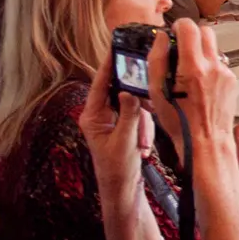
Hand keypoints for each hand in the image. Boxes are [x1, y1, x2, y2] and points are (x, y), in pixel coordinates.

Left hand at [79, 51, 153, 193]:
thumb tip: (130, 92)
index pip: (99, 84)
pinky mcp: (124, 127)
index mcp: (92, 116)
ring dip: (142, 124)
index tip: (116, 48)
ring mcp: (112, 121)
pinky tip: (142, 148)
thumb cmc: (117, 169)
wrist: (122, 190)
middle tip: (146, 111)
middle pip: (121, 93)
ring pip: (133, 106)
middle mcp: (100, 115)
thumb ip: (128, 114)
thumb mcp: (124, 140)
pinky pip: (138, 118)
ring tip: (141, 145)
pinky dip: (144, 130)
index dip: (107, 66)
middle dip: (136, 104)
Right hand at [147, 20, 238, 159]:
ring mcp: (225, 74)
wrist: (206, 142)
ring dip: (201, 52)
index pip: (190, 28)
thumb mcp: (156, 93)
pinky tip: (200, 84)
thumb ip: (157, 60)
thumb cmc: (180, 123)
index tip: (174, 32)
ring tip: (189, 71)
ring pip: (214, 49)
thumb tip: (162, 38)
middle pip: (206, 32)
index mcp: (193, 68)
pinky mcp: (232, 81)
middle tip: (181, 48)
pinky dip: (209, 68)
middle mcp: (213, 67)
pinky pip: (219, 65)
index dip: (180, 25)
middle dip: (193, 35)